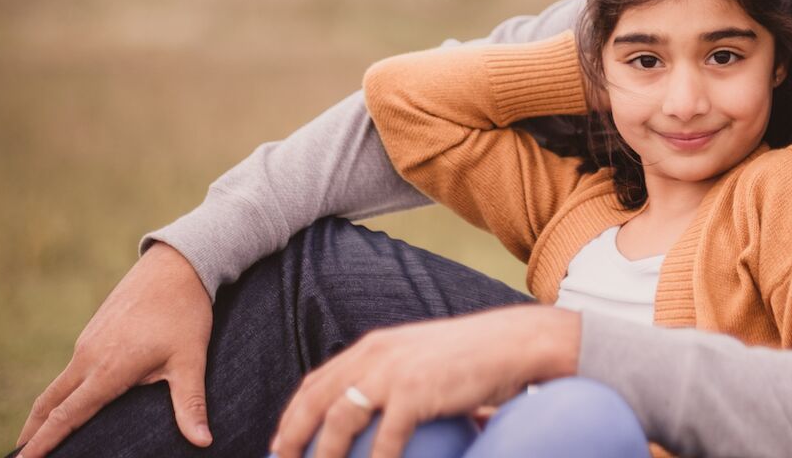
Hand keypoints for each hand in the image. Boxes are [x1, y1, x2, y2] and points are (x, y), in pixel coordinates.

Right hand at [16, 242, 214, 456]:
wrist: (177, 264)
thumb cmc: (185, 313)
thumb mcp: (191, 360)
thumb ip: (190, 404)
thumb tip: (204, 442)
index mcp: (108, 369)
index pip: (66, 415)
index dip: (43, 442)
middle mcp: (88, 355)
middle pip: (49, 402)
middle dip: (32, 432)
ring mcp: (88, 340)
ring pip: (59, 383)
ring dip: (45, 410)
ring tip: (39, 435)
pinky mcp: (94, 329)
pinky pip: (72, 367)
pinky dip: (62, 390)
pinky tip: (72, 399)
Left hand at [270, 305, 580, 457]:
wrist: (511, 344)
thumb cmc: (471, 358)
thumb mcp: (420, 360)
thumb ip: (393, 380)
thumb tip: (376, 420)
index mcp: (371, 347)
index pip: (316, 383)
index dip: (291, 416)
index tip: (280, 445)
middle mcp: (373, 356)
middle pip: (315, 402)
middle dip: (291, 438)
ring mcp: (392, 373)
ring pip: (338, 423)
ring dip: (322, 456)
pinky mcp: (415, 393)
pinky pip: (384, 441)